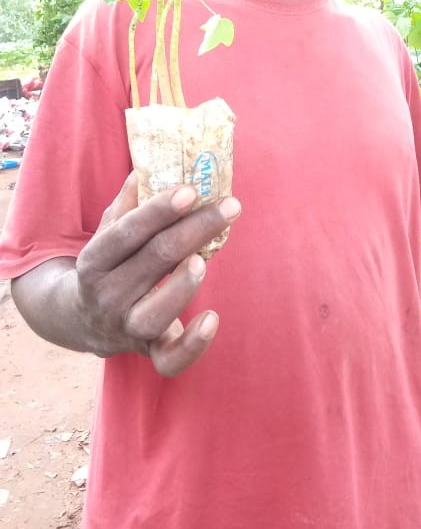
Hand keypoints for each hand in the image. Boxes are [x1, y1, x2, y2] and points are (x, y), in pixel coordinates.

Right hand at [75, 173, 240, 375]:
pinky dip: (192, 346)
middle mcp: (106, 296)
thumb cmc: (109, 263)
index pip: (127, 232)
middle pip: (152, 262)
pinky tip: (212, 320)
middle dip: (194, 230)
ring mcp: (125, 328)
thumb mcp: (108, 232)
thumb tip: (148, 167)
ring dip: (181, 286)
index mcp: (94, 261)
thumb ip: (128, 204)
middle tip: (229, 206)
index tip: (191, 190)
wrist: (81, 319)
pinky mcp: (147, 352)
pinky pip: (169, 361)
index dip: (158, 211)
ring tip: (205, 259)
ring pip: (153, 314)